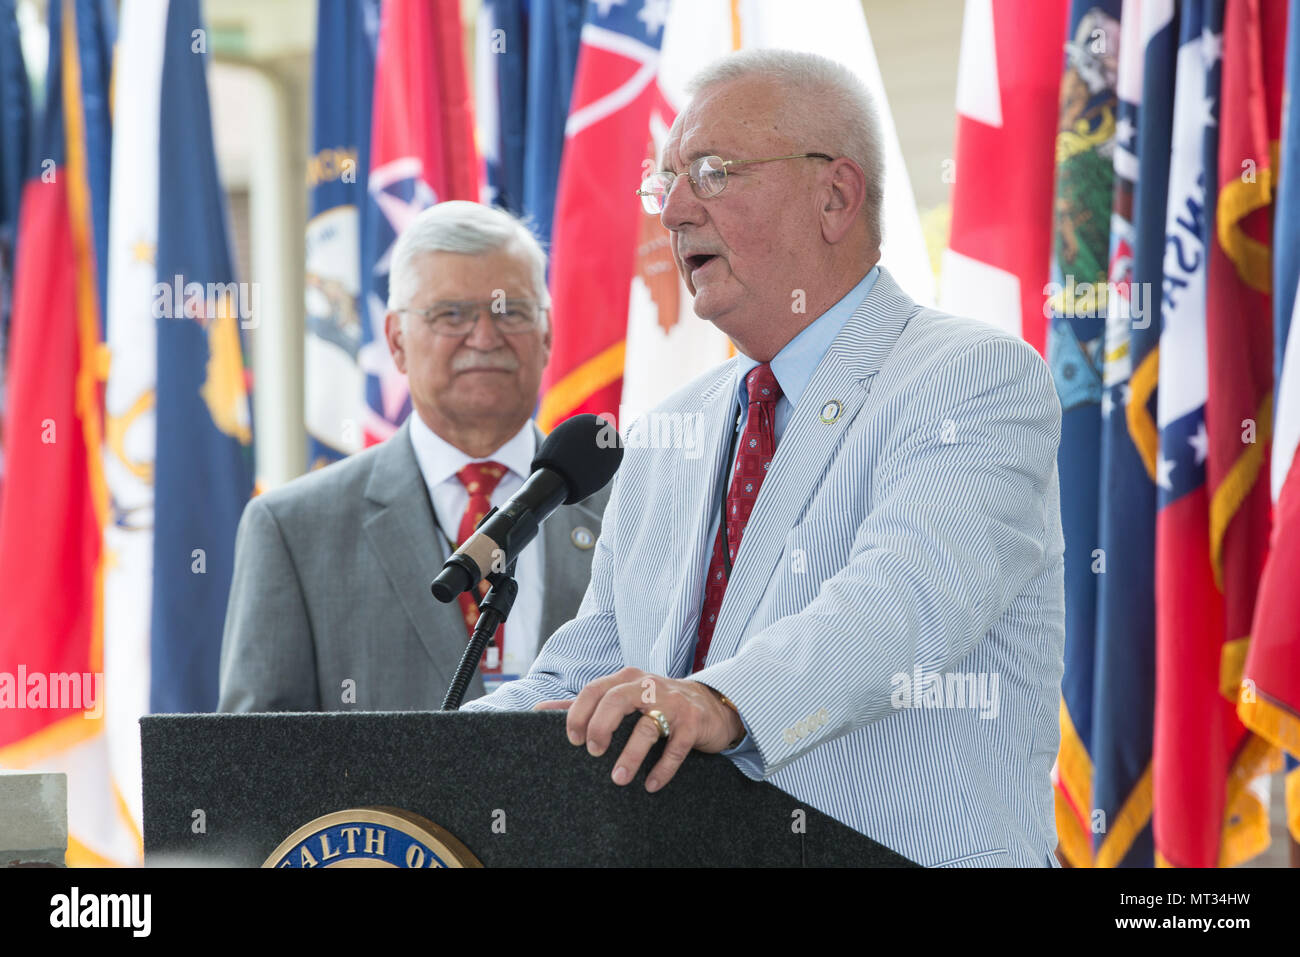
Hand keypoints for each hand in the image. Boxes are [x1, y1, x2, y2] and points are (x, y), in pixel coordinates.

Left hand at [534, 667, 743, 791]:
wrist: (711, 705)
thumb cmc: (657, 703)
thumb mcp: (622, 697)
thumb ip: (584, 704)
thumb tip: (539, 710)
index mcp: (627, 680)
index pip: (595, 689)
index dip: (579, 713)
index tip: (572, 740)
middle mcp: (649, 687)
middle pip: (617, 700)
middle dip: (600, 726)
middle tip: (593, 753)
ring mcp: (673, 703)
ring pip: (647, 727)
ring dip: (630, 756)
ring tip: (618, 779)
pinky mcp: (693, 723)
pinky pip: (676, 747)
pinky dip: (662, 769)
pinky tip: (650, 785)